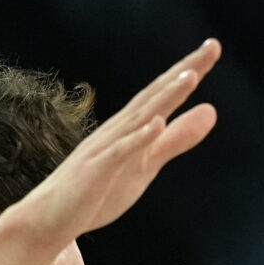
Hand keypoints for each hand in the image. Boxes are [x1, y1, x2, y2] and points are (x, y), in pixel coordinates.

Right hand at [12, 41, 219, 245]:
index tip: (214, 47)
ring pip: (139, 118)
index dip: (189, 71)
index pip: (163, 94)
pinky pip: (118, 153)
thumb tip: (211, 111)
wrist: (49, 218)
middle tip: (212, 46)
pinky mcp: (95, 171)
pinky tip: (155, 124)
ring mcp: (105, 148)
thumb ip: (176, 138)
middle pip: (155, 95)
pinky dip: (137, 138)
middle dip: (184, 71)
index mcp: (132, 126)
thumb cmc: (97, 189)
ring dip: (164, 97)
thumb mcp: (147, 163)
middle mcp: (119, 129)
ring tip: (190, 77)